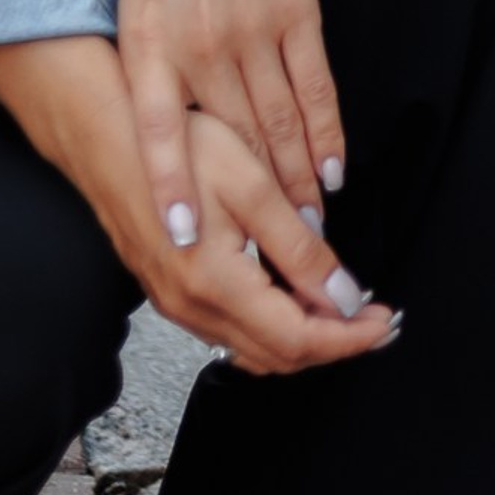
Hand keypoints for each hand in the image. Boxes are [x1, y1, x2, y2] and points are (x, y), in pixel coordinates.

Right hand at [0, 33, 394, 375]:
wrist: (108, 140)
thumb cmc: (176, 152)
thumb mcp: (252, 188)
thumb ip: (298, 249)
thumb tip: (342, 296)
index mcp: (215, 285)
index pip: (297, 339)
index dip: (348, 337)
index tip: (386, 322)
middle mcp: (192, 308)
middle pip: (277, 354)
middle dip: (335, 344)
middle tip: (378, 321)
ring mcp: (177, 306)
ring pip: (253, 348)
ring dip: (305, 338)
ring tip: (348, 312)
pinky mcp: (172, 294)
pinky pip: (231, 332)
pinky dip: (274, 327)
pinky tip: (296, 299)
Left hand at [120, 0, 342, 243]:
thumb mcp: (134, 11)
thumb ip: (147, 78)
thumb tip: (162, 152)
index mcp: (149, 45)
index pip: (156, 130)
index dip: (170, 186)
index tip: (181, 241)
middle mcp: (201, 41)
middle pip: (231, 140)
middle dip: (253, 204)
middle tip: (272, 260)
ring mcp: (253, 26)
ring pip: (279, 122)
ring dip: (296, 182)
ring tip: (310, 232)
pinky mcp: (297, 10)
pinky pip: (315, 85)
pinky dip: (327, 133)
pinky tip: (333, 170)